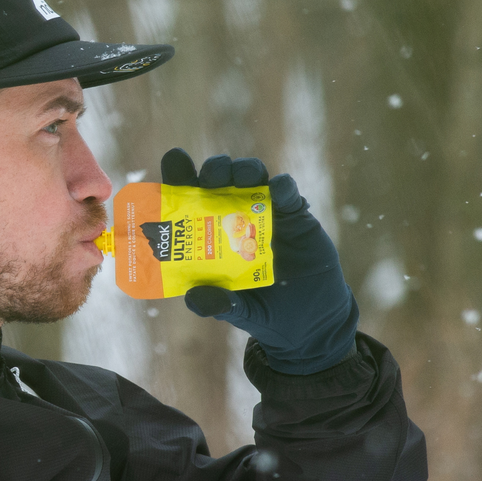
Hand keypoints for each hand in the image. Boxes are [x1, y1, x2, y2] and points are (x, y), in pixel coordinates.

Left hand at [158, 148, 358, 373]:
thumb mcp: (235, 311)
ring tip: (242, 177)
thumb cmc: (261, 310)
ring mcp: (264, 213)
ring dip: (244, 170)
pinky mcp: (295, 216)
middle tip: (212, 179)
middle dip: (213, 170)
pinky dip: (282, 187)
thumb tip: (195, 297)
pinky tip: (279, 189)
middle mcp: (232, 216)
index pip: (187, 198)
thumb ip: (216, 304)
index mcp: (207, 233)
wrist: (306, 321)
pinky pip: (288, 193)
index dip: (179, 176)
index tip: (175, 160)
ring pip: (250, 177)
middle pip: (218, 180)